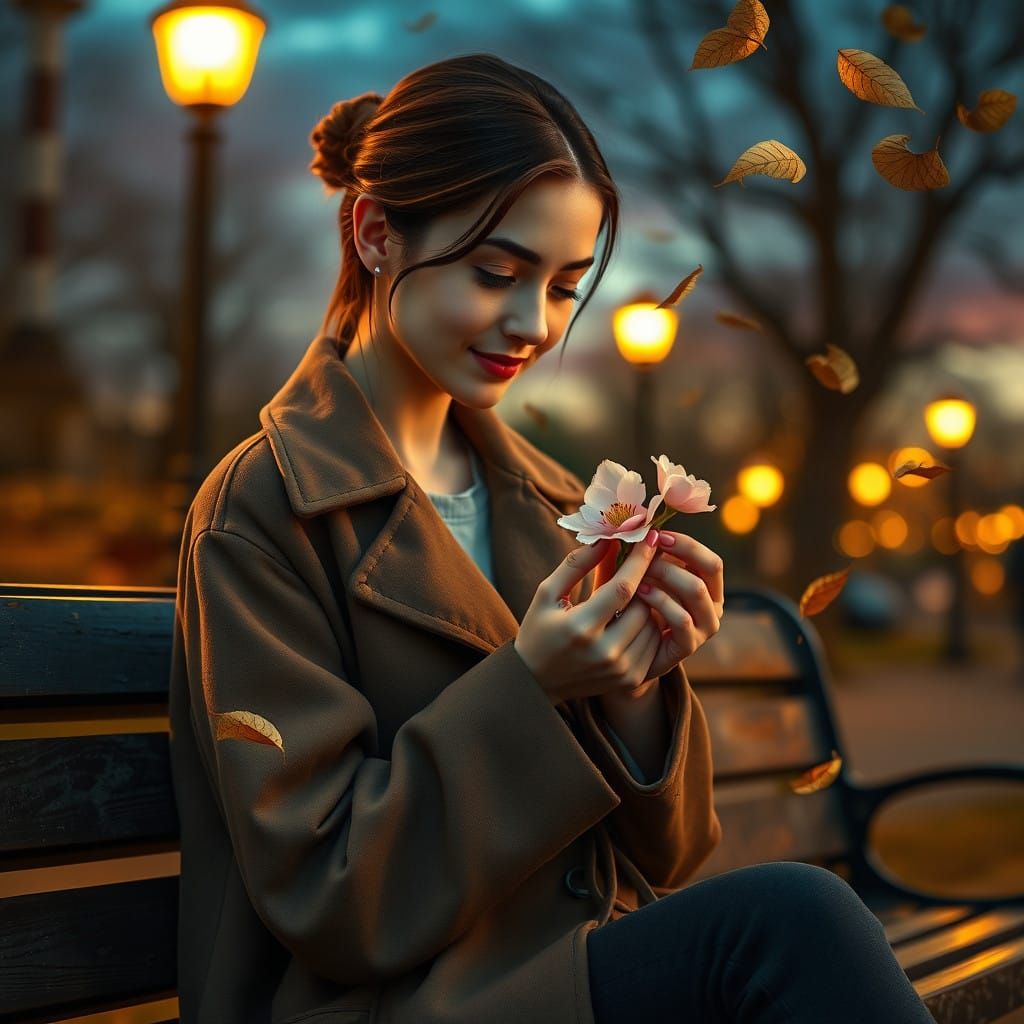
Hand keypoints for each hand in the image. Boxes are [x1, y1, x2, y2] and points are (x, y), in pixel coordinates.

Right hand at [513, 532, 662, 704]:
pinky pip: (654, 644)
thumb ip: (576, 564)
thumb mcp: (547, 593)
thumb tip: (607, 539)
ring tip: (633, 593)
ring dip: (648, 604)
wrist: (537, 681)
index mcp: (580, 628)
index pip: (622, 589)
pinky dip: (649, 626)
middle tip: (642, 565)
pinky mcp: (630, 680)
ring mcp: (620, 670)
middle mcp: (605, 652)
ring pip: (653, 625)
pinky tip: (633, 617)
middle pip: (643, 606)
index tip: (650, 537)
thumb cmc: (539, 630)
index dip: (639, 560)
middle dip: (645, 582)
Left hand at [634, 531, 723, 679]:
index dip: (686, 543)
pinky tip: (638, 594)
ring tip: (639, 572)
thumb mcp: (627, 576)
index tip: (657, 534)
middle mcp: (713, 606)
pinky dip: (661, 602)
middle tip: (647, 551)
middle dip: (677, 553)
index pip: (709, 559)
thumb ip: (627, 554)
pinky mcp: (688, 646)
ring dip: (667, 574)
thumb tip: (621, 524)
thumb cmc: (627, 607)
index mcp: (707, 586)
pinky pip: (682, 619)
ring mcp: (704, 627)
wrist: (624, 653)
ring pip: (695, 589)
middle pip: (710, 567)